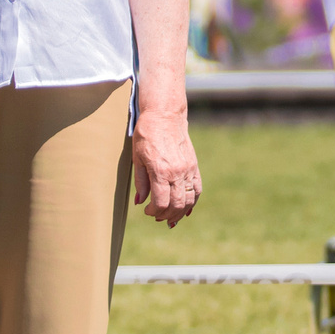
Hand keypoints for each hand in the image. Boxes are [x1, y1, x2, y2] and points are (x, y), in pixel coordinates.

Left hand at [130, 108, 201, 226]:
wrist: (165, 115)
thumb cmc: (146, 134)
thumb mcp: (137, 157)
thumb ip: (140, 182)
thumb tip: (140, 202)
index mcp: (161, 170)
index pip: (161, 202)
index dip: (154, 211)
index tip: (147, 210)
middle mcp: (177, 172)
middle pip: (176, 205)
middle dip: (166, 215)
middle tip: (157, 217)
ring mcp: (188, 169)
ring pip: (189, 200)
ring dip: (180, 213)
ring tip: (170, 217)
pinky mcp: (194, 166)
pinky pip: (197, 189)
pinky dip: (192, 202)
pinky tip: (186, 209)